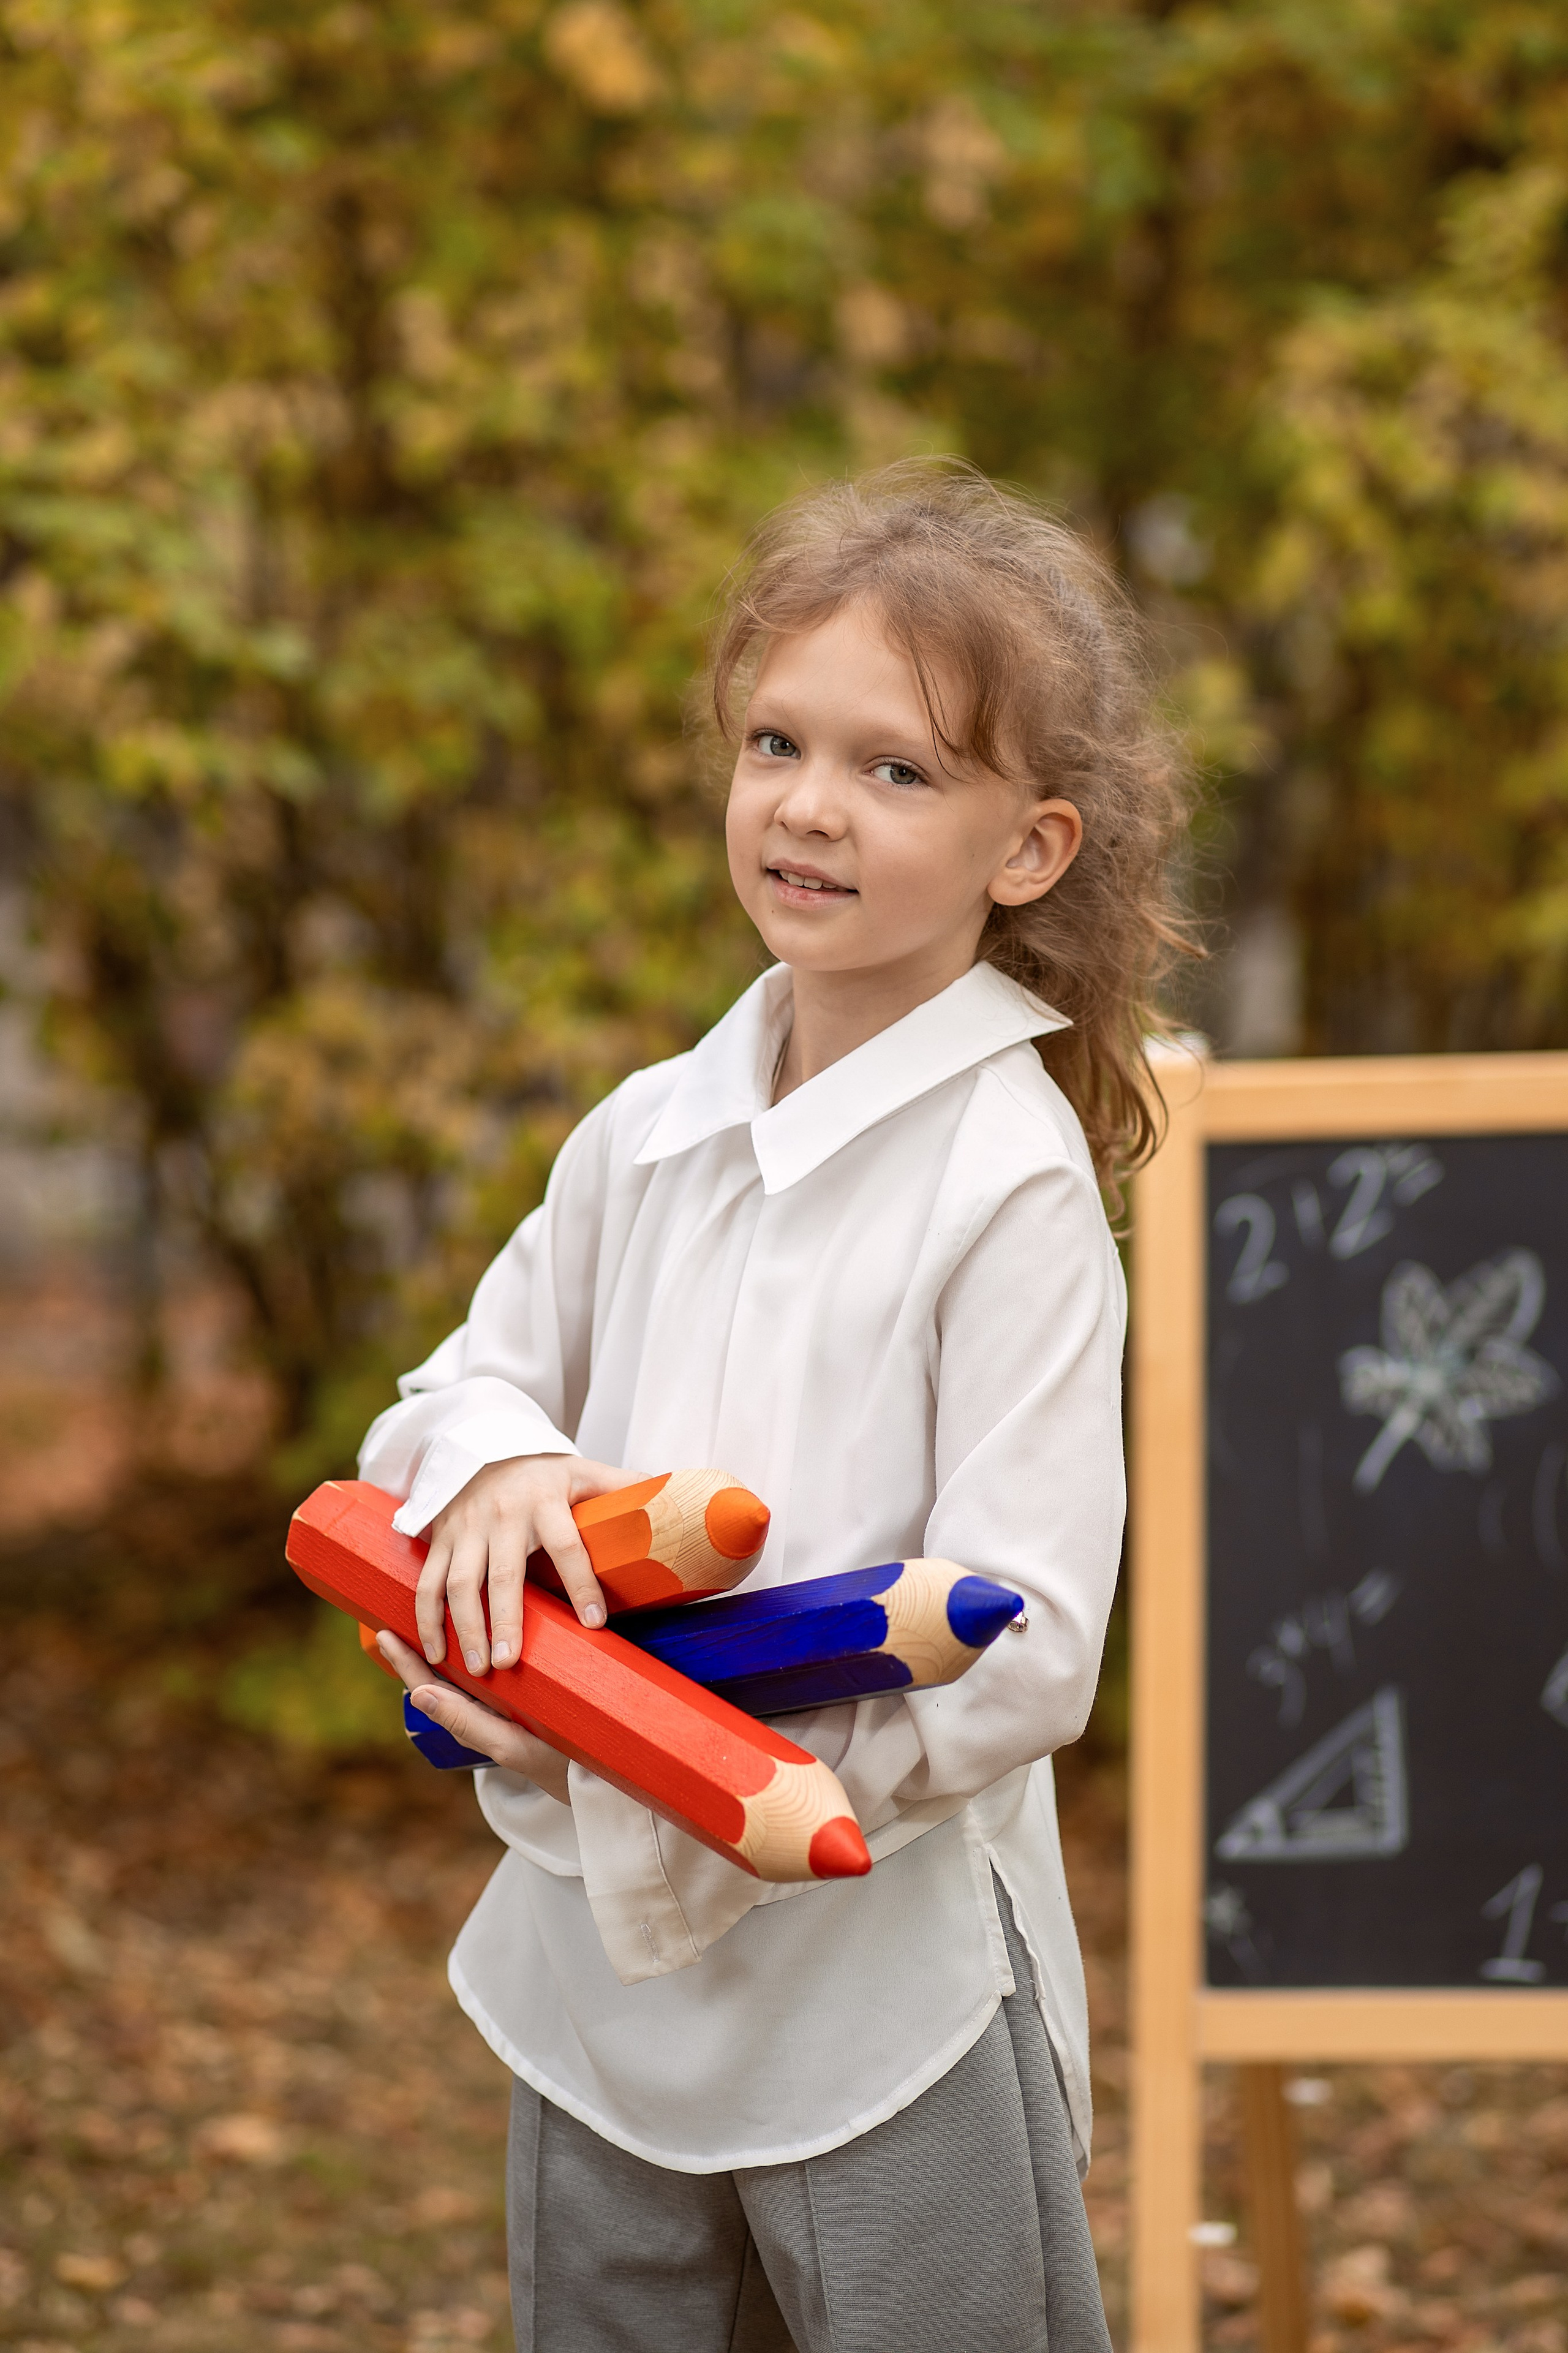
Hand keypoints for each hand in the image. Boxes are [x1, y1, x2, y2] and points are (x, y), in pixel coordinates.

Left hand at [378, 1629, 571, 1804]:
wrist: (598, 1771)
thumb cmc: (551, 1760)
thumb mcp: (505, 1742)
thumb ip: (463, 1721)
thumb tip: (417, 1694)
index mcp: (470, 1719)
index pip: (427, 1686)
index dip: (404, 1661)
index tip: (383, 1633)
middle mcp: (481, 1708)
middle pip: (440, 1672)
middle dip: (421, 1642)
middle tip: (399, 1610)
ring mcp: (502, 1700)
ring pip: (464, 1667)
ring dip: (447, 1639)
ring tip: (434, 1610)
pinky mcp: (526, 1691)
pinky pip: (492, 1665)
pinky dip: (479, 1644)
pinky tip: (483, 1623)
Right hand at [419, 1452, 637, 1671]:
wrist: (484, 1446)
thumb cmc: (545, 1472)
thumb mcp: (585, 1471)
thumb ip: (625, 1488)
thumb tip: (678, 1499)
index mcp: (545, 1500)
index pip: (566, 1545)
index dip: (581, 1582)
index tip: (594, 1624)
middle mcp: (502, 1515)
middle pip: (503, 1573)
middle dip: (506, 1618)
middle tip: (511, 1662)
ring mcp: (466, 1528)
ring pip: (458, 1582)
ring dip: (465, 1627)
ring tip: (478, 1670)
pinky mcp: (440, 1539)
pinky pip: (427, 1582)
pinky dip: (427, 1619)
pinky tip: (437, 1653)